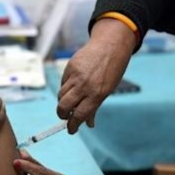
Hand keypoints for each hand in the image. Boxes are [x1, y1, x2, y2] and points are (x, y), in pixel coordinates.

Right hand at [57, 18, 134, 133]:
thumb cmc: (112, 69)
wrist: (110, 45)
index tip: (71, 130)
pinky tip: (72, 87)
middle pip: (64, 106)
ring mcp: (75, 76)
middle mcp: (84, 86)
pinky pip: (63, 83)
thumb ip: (95, 107)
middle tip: (66, 117)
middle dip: (62, 115)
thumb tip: (88, 124)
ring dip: (63, 102)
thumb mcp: (108, 90)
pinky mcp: (70, 67)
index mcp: (97, 94)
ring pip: (61, 95)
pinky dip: (65, 88)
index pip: (80, 115)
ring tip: (70, 102)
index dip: (73, 125)